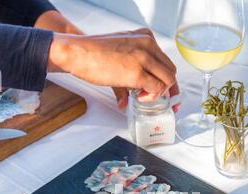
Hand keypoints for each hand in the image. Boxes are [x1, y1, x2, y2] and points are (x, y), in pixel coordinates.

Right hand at [48, 28, 178, 108]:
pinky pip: (156, 88)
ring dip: (158, 93)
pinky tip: (139, 97)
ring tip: (142, 96)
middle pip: (170, 71)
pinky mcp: (137, 72)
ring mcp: (143, 58)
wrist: (78, 51)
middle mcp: (148, 44)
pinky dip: (151, 97)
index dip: (168, 80)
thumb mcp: (118, 57)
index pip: (166, 61)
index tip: (169, 93)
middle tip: (154, 98)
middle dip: (167, 89)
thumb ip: (127, 76)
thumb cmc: (93, 53)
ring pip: (167, 80)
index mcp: (145, 37)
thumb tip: (124, 101)